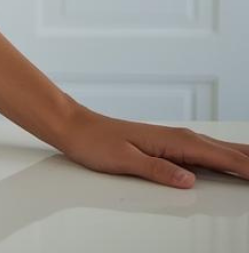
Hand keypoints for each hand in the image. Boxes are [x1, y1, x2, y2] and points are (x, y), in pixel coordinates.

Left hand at [54, 105, 248, 186]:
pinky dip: (231, 159)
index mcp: (178, 141)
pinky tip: (237, 164)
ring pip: (225, 150)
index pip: (226, 158)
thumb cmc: (95, 143)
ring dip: (246, 158)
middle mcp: (183, 138)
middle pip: (233, 151)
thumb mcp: (124, 160)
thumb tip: (189, 180)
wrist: (76, 128)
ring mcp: (180, 141)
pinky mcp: (173, 146)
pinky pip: (211, 153)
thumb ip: (158, 170)